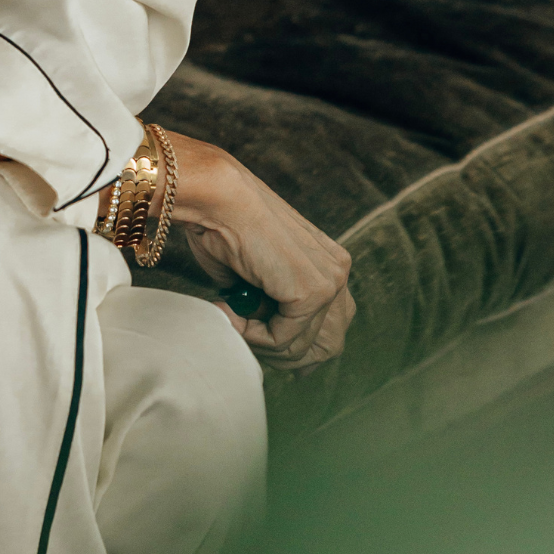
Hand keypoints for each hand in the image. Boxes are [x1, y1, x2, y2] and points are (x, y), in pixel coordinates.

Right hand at [160, 131, 354, 373]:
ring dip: (265, 346)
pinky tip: (231, 312)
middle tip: (248, 343)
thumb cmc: (221, 227)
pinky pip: (284, 338)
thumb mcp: (256, 275)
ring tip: (233, 323)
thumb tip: (271, 339)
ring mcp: (330, 283)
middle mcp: (339, 272)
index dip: (296, 347)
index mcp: (330, 264)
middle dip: (287, 356)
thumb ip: (272, 304)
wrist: (215, 197)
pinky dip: (254, 336)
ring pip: (305, 347)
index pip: (331, 327)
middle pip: (329, 345)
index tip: (261, 346)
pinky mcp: (312, 292)